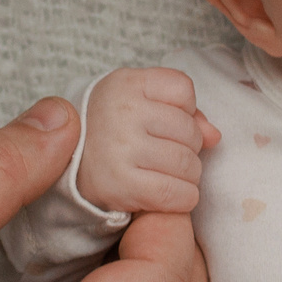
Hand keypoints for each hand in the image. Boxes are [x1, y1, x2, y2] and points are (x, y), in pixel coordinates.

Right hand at [77, 66, 222, 213]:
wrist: (67, 166)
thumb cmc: (113, 129)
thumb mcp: (139, 103)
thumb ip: (182, 112)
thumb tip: (214, 136)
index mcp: (126, 83)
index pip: (183, 89)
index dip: (184, 109)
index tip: (165, 121)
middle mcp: (122, 111)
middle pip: (190, 131)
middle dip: (188, 148)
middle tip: (166, 154)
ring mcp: (120, 148)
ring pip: (189, 165)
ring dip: (188, 175)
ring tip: (167, 173)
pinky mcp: (121, 185)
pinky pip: (178, 195)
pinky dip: (183, 198)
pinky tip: (168, 194)